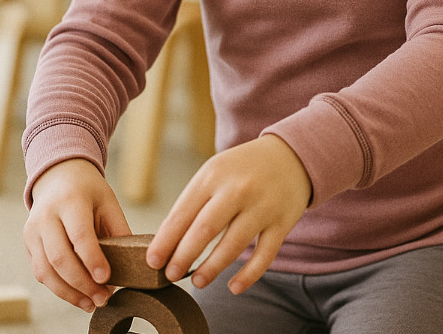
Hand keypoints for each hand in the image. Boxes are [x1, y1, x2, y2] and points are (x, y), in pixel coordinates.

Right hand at [23, 158, 130, 311]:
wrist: (60, 177)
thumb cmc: (89, 191)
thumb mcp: (108, 201)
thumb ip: (119, 229)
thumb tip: (132, 262)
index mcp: (70, 200)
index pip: (79, 235)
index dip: (92, 259)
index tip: (107, 279)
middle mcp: (46, 216)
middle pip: (59, 257)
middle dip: (82, 283)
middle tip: (103, 297)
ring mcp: (33, 231)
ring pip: (46, 271)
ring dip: (69, 292)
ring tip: (92, 303)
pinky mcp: (28, 244)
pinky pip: (41, 272)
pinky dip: (59, 288)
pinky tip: (78, 296)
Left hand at [147, 134, 310, 294]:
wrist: (290, 155)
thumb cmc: (242, 169)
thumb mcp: (215, 171)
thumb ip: (194, 202)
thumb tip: (168, 243)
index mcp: (214, 174)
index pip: (183, 212)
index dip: (165, 240)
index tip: (152, 262)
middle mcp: (238, 188)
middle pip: (205, 229)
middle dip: (183, 257)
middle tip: (170, 275)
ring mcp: (262, 206)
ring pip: (233, 246)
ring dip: (211, 268)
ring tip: (197, 281)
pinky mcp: (282, 222)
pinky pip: (263, 256)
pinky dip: (248, 275)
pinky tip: (233, 286)